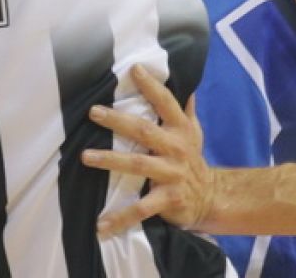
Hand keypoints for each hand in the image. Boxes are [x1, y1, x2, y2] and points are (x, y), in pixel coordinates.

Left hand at [82, 65, 216, 234]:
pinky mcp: (168, 199)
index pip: (166, 103)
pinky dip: (120, 217)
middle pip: (144, 131)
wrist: (210, 198)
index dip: (151, 86)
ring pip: (137, 164)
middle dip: (118, 121)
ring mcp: (171, 174)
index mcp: (180, 130)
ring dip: (109, 160)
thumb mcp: (194, 133)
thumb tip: (187, 85)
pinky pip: (141, 208)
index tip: (134, 69)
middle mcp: (176, 149)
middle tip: (93, 112)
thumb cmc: (193, 160)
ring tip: (85, 156)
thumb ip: (186, 110)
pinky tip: (101, 225)